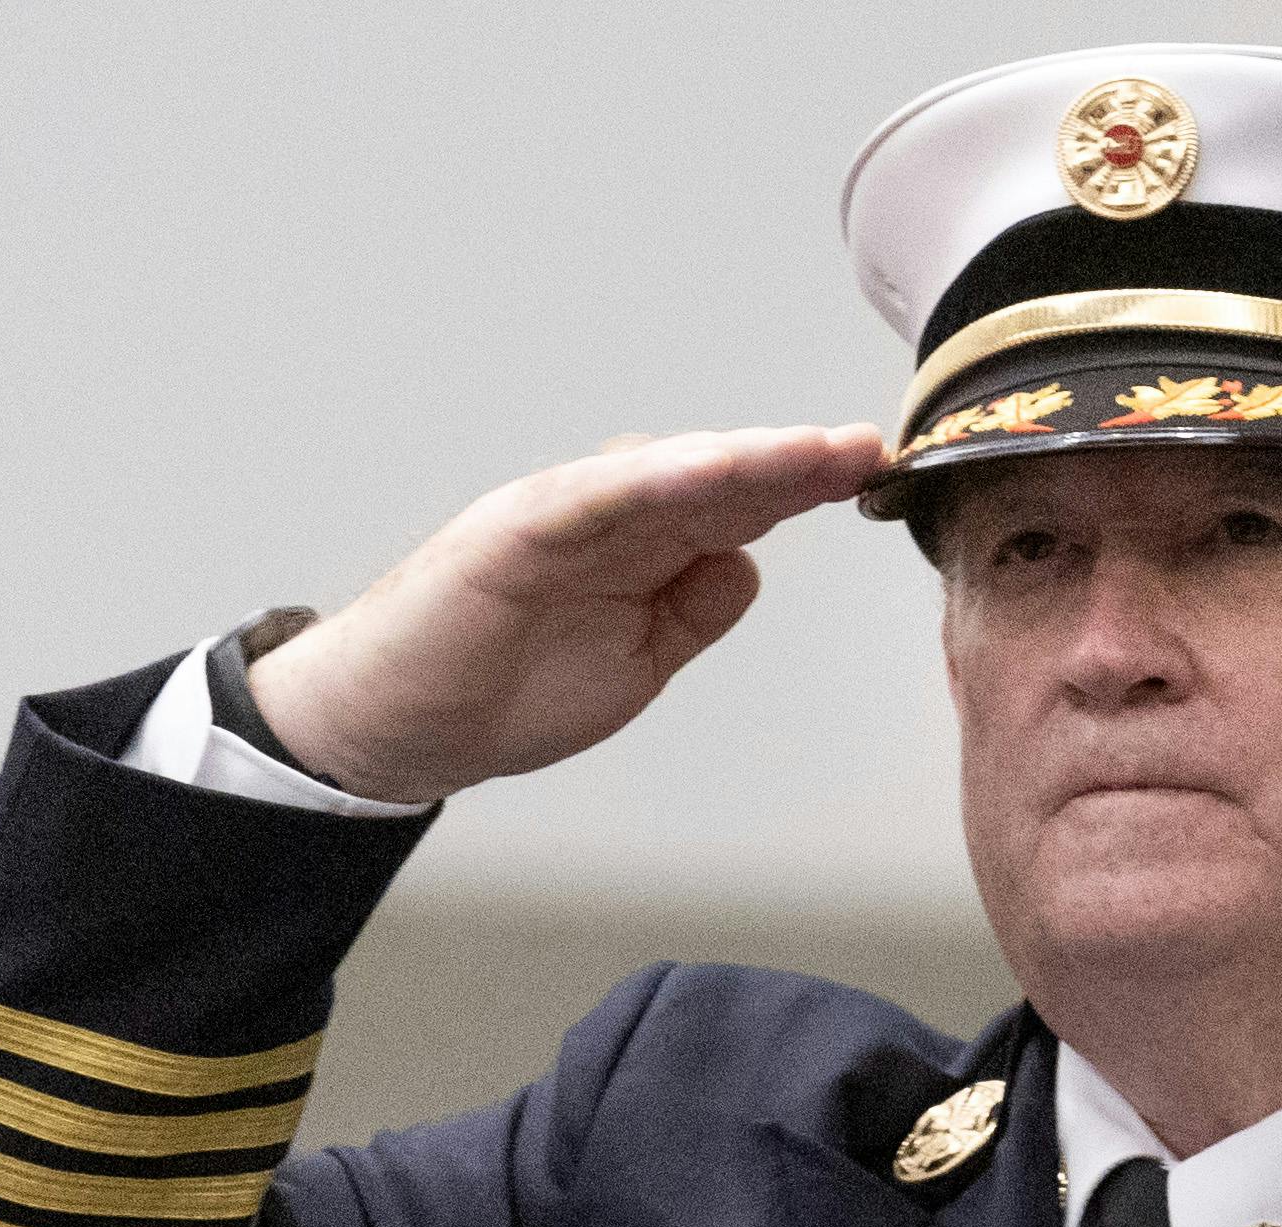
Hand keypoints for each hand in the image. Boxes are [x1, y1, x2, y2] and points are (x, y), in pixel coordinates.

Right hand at [248, 422, 890, 801]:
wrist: (404, 723)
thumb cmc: (508, 685)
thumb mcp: (638, 661)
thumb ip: (692, 610)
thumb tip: (748, 564)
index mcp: (642, 546)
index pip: (740, 506)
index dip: (805, 487)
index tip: (877, 475)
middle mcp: (609, 516)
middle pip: (718, 477)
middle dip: (797, 463)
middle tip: (869, 448)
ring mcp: (562, 516)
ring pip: (668, 473)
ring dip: (745, 459)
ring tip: (815, 451)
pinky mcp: (514, 532)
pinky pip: (595, 498)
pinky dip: (653, 480)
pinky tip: (710, 471)